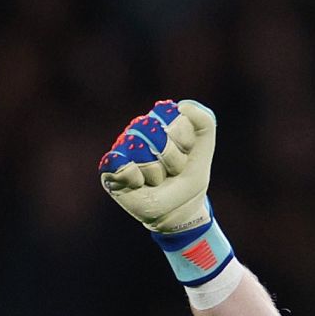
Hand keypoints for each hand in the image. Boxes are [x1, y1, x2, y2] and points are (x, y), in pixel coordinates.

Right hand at [99, 99, 216, 232]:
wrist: (179, 209)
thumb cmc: (187, 177)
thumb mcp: (204, 149)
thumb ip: (204, 121)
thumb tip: (182, 106)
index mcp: (159, 119)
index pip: (174, 119)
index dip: (185, 142)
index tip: (186, 154)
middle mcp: (138, 129)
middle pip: (158, 135)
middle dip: (173, 160)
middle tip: (173, 170)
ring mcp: (122, 147)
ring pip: (142, 152)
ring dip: (157, 173)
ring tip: (158, 178)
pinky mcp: (110, 168)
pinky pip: (122, 166)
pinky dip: (136, 180)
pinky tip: (140, 184)